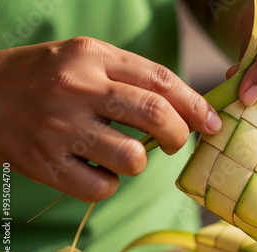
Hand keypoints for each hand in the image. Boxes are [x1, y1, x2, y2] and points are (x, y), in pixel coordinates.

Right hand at [0, 37, 221, 201]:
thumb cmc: (45, 77)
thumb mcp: (85, 58)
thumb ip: (131, 76)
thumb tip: (184, 109)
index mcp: (92, 57)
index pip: (162, 80)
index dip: (196, 104)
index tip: (212, 122)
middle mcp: (78, 89)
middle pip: (157, 116)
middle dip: (181, 136)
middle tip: (177, 142)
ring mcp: (60, 128)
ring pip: (133, 158)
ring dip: (140, 163)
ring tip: (124, 154)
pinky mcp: (44, 164)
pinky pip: (102, 188)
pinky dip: (109, 184)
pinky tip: (95, 170)